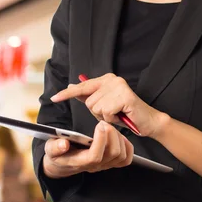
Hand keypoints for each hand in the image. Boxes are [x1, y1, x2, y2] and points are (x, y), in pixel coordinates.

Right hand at [43, 121, 133, 178]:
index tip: (99, 125)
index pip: (95, 156)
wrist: (62, 164)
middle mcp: (94, 166)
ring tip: (109, 127)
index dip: (100, 141)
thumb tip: (63, 144)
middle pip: (112, 154)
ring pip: (121, 155)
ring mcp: (104, 166)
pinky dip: (127, 146)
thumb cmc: (57, 154)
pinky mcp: (110, 163)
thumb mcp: (49, 149)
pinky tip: (118, 136)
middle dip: (112, 135)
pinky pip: (126, 158)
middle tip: (104, 122)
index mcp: (79, 162)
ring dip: (118, 138)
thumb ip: (54, 147)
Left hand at [51, 73, 166, 137]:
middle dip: (97, 112)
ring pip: (95, 108)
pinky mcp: (124, 96)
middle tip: (112, 113)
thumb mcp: (102, 105)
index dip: (67, 94)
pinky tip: (121, 116)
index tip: (54, 98)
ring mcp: (118, 86)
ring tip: (117, 114)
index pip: (82, 86)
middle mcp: (111, 79)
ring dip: (105, 116)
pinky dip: (111, 119)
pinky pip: (105, 112)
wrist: (147, 122)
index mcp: (106, 79)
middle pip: (88, 101)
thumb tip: (71, 86)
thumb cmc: (124, 114)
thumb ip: (88, 96)